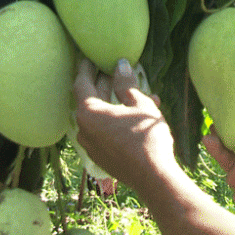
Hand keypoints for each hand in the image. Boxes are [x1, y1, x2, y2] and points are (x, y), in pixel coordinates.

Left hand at [72, 58, 177, 191]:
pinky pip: (105, 132)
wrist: (152, 176)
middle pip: (90, 101)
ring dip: (114, 105)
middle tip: (111, 72)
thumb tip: (120, 65)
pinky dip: (116, 121)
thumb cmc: (145, 136)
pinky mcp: (101, 157)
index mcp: (88, 113)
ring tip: (135, 95)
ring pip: (100, 118)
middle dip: (102, 86)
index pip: (82, 83)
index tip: (89, 57)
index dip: (86, 68)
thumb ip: (126, 84)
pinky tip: (135, 117)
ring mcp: (91, 146)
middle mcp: (83, 129)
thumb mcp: (139, 104)